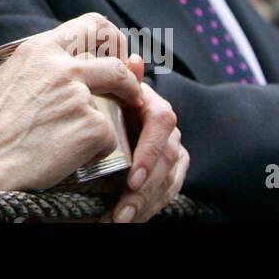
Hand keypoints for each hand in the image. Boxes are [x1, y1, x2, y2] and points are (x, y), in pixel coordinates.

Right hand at [0, 14, 141, 192]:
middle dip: (129, 81)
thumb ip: (6, 77)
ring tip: (83, 144)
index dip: (109, 41)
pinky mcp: (93, 128)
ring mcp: (80, 97)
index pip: (91, 26)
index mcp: (37, 50)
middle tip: (128, 97)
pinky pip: (109, 139)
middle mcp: (62, 67)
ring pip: (113, 107)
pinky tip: (72, 161)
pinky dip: (96, 152)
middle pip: (117, 64)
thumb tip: (5, 82)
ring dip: (104, 124)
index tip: (113, 58)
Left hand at [102, 74, 188, 222]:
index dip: (150, 151)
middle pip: (167, 159)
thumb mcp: (109, 92)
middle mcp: (168, 129)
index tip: (131, 178)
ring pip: (168, 180)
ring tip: (118, 219)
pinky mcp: (173, 171)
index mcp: (152, 104)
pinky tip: (127, 219)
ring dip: (144, 204)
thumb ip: (121, 79)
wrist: (112, 118)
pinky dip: (148, 208)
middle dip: (144, 189)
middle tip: (121, 210)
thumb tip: (134, 59)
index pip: (163, 123)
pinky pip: (167, 192)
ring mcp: (173, 151)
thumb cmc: (105, 104)